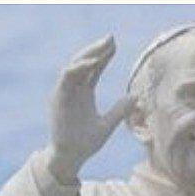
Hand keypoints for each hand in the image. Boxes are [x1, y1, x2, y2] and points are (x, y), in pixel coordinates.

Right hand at [46, 35, 134, 183]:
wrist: (71, 157)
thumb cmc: (85, 143)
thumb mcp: (107, 125)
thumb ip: (120, 111)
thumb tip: (136, 97)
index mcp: (83, 93)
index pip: (93, 69)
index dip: (103, 56)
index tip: (115, 46)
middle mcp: (73, 90)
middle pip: (83, 62)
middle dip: (96, 49)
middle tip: (111, 38)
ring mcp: (65, 93)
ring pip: (74, 65)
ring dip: (88, 54)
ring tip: (104, 46)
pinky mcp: (59, 98)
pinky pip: (67, 77)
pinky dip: (78, 68)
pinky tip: (92, 61)